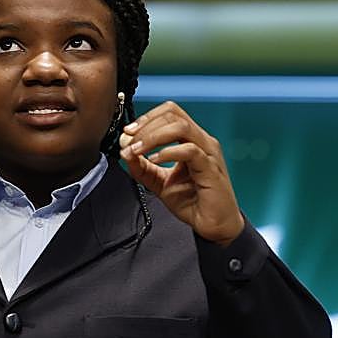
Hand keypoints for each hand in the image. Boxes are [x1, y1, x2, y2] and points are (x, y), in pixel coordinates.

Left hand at [120, 101, 244, 246]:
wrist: (212, 224)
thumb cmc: (193, 201)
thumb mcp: (159, 182)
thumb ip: (142, 168)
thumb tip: (125, 152)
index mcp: (191, 140)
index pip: (170, 113)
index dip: (147, 118)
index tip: (128, 131)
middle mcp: (202, 142)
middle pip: (173, 115)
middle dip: (145, 125)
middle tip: (129, 141)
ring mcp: (208, 153)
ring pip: (181, 127)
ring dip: (152, 136)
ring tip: (136, 150)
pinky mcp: (210, 168)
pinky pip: (189, 150)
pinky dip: (168, 152)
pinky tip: (154, 160)